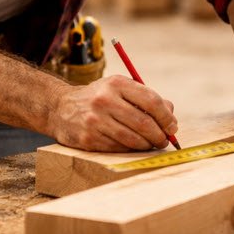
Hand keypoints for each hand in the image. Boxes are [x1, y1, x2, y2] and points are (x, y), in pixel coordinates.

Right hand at [47, 74, 177, 151]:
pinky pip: (118, 148)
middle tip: (165, 140)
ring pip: (133, 139)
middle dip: (160, 135)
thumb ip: (145, 97)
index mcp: (116, 84)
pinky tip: (133, 147)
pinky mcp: (88, 139)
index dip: (166, 117)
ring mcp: (95, 121)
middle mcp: (105, 100)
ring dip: (147, 145)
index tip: (172, 126)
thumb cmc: (98, 97)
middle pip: (144, 123)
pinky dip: (131, 150)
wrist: (60, 107)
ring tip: (152, 144)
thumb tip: (170, 113)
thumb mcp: (119, 88)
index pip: (151, 101)